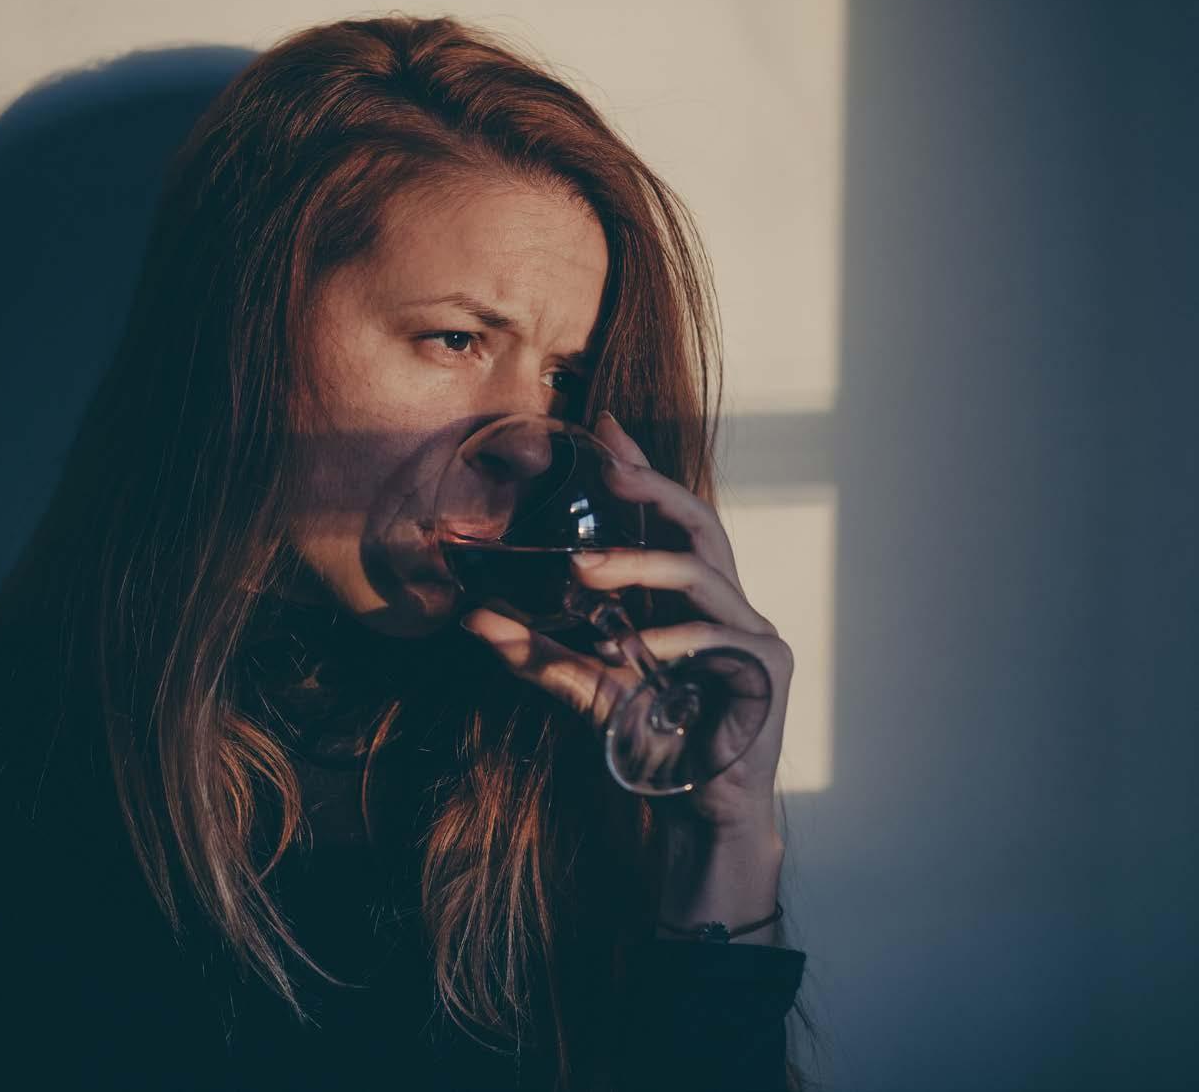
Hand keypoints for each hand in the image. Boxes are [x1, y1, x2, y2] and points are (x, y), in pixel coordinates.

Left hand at [459, 410, 793, 843]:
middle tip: (604, 476)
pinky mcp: (767, 669)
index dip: (642, 472)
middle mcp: (728, 604)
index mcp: (693, 598)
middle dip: (654, 491)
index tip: (606, 430)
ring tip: (584, 572)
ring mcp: (753, 632)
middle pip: (701, 524)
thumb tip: (474, 621)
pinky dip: (672, 640)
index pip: (670, 520)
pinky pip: (717, 637)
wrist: (699, 812)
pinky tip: (635, 650)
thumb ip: (541, 652)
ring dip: (642, 564)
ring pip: (704, 571)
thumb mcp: (588, 688)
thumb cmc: (653, 742)